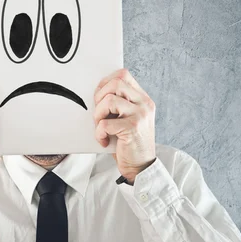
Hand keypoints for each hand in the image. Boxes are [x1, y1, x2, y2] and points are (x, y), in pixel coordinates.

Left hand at [94, 69, 156, 184]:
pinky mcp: (132, 129)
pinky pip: (105, 123)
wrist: (141, 166)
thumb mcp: (128, 118)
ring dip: (98, 115)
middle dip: (100, 96)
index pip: (123, 75)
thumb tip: (96, 93)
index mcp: (143, 99)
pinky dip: (99, 133)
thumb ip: (119, 104)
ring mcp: (140, 115)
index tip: (98, 96)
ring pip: (109, 101)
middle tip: (98, 113)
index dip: (105, 82)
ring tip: (101, 127)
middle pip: (116, 82)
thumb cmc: (130, 142)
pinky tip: (104, 140)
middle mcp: (144, 104)